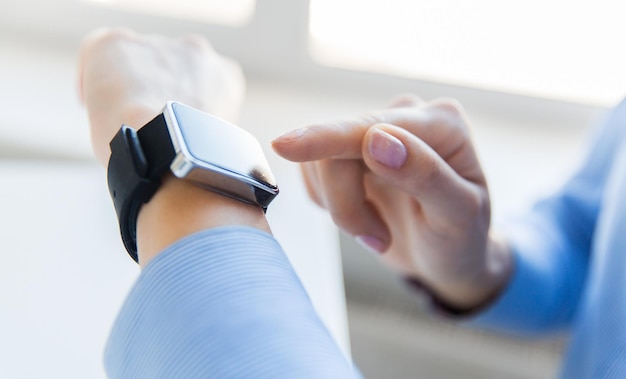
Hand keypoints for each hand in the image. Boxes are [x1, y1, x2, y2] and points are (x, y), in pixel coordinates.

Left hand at [77, 28, 266, 265]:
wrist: (173, 157)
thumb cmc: (198, 168)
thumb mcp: (218, 148)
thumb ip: (205, 134)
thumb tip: (186, 154)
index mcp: (226, 76)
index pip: (202, 81)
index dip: (184, 103)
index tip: (173, 123)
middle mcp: (195, 51)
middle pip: (168, 68)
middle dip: (157, 91)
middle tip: (147, 124)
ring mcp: (157, 47)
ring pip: (135, 64)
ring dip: (128, 88)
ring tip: (120, 123)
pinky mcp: (117, 45)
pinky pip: (98, 58)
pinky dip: (93, 86)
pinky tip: (94, 111)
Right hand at [272, 95, 511, 308]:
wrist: (445, 258)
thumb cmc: (461, 239)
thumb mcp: (459, 215)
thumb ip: (425, 174)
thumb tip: (377, 139)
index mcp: (441, 123)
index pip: (372, 125)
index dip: (328, 137)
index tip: (285, 146)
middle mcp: (406, 117)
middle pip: (340, 146)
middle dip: (347, 202)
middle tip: (375, 239)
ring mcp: (374, 134)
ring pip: (321, 162)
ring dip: (341, 207)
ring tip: (376, 233)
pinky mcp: (350, 154)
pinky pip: (314, 172)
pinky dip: (329, 202)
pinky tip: (362, 216)